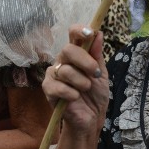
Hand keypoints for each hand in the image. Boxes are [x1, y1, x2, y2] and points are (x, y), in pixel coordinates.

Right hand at [43, 25, 108, 139]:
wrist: (91, 117)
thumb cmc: (96, 94)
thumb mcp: (100, 74)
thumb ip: (97, 55)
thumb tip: (98, 33)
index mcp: (76, 53)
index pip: (73, 34)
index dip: (79, 30)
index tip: (89, 33)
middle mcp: (63, 60)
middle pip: (68, 49)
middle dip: (84, 61)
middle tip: (94, 74)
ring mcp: (53, 74)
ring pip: (65, 70)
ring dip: (81, 82)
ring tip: (86, 89)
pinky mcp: (48, 89)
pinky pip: (58, 86)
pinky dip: (71, 93)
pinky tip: (75, 98)